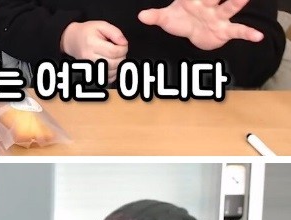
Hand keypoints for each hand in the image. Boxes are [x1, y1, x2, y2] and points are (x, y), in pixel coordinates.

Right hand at [61, 21, 127, 82]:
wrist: (74, 41)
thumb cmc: (87, 32)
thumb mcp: (102, 25)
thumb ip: (115, 32)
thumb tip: (124, 43)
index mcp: (92, 44)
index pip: (114, 51)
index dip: (123, 48)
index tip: (123, 44)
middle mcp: (89, 58)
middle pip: (114, 63)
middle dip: (122, 57)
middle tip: (120, 50)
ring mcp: (90, 68)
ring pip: (111, 72)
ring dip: (118, 65)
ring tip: (116, 56)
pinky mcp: (92, 73)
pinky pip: (107, 79)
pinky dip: (113, 73)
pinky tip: (112, 64)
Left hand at [138, 0, 262, 50]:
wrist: (193, 32)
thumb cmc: (181, 20)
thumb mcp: (166, 19)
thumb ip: (155, 16)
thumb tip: (141, 16)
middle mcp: (209, 5)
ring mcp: (218, 16)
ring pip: (230, 6)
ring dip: (238, 1)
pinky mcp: (224, 30)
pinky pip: (237, 31)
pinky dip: (248, 34)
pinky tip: (258, 37)